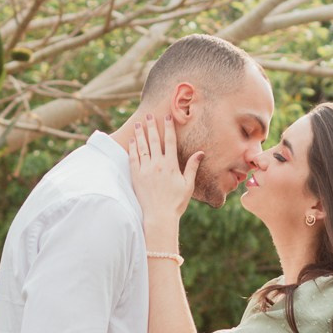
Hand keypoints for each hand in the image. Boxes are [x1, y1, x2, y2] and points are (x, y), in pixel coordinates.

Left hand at [128, 116, 202, 237]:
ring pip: (142, 147)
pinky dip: (133, 148)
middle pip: (153, 140)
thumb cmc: (176, 203)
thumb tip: (200, 153)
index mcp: (171, 165)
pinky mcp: (136, 176)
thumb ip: (192, 167)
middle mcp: (157, 164)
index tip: (167, 116)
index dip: (168, 127)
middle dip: (152, 126)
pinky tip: (132, 140)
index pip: (169, 141)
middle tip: (149, 115)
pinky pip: (133, 158)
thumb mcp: (188, 185)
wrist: (159, 216)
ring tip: (139, 123)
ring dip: (140, 134)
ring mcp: (145, 170)